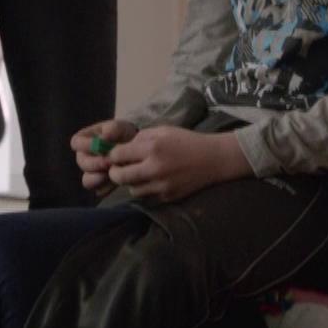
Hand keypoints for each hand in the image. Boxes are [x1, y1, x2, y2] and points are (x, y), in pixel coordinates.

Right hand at [70, 119, 139, 196]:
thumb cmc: (125, 135)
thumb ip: (113, 129)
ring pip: (88, 181)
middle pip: (82, 163)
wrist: (136, 151)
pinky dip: (109, 187)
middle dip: (97, 164)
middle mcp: (84, 157)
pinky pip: (99, 191)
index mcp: (85, 140)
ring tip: (114, 173)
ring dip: (100, 178)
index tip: (102, 146)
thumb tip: (104, 136)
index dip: (86, 145)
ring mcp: (91, 173)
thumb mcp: (122, 127)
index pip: (76, 142)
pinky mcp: (100, 186)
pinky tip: (119, 180)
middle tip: (112, 162)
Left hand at [105, 127, 251, 202]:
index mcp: (152, 148)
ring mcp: (162, 185)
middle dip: (115, 172)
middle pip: (119, 177)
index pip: (118, 155)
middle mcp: (155, 169)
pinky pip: (147, 196)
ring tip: (139, 174)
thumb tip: (120, 147)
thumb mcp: (162, 130)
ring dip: (131, 182)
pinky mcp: (168, 197)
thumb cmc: (186, 141)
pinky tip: (153, 180)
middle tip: (118, 168)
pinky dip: (146, 189)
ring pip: (132, 190)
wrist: (213, 159)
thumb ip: (140, 138)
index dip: (113, 155)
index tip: (116, 155)